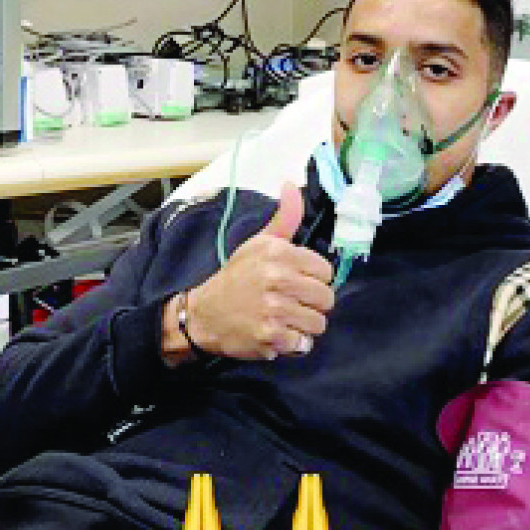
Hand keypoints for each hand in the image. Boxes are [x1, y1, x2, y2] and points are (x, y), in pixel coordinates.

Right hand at [185, 182, 334, 360]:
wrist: (203, 314)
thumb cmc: (236, 278)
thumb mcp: (257, 243)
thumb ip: (284, 218)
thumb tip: (291, 185)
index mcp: (278, 252)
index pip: (326, 272)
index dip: (313, 280)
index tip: (296, 283)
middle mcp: (277, 278)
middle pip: (326, 299)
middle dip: (311, 305)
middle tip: (290, 304)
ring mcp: (274, 308)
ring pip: (318, 323)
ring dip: (303, 326)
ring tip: (284, 320)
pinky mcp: (271, 336)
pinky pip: (303, 344)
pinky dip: (293, 345)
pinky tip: (277, 335)